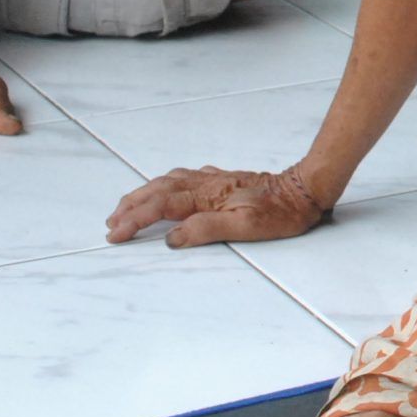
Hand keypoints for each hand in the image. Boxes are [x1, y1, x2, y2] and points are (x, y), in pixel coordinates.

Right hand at [105, 164, 327, 248]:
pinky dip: (166, 184)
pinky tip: (166, 187)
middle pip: (158, 191)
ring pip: (168, 182)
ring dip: (144, 194)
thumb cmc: (280, 213)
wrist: (305, 190)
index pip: (160, 207)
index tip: (115, 234)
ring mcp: (214, 180)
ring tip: (127, 207)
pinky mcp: (223, 179)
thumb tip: (171, 237)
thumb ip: (206, 230)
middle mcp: (206, 184)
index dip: (135, 220)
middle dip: (131, 206)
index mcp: (207, 196)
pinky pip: (184, 178)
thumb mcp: (246, 227)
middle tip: (112, 223)